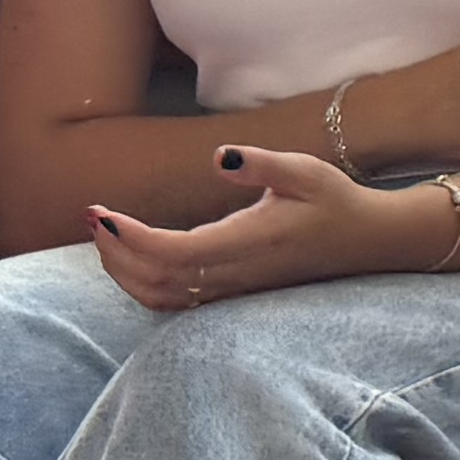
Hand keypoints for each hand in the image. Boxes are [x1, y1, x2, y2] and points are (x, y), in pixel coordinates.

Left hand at [89, 145, 439, 312]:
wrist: (366, 242)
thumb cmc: (334, 201)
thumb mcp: (305, 170)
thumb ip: (261, 165)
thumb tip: (219, 157)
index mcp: (249, 241)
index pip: (174, 252)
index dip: (131, 239)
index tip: (102, 213)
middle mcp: (236, 273)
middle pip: (156, 280)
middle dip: (115, 252)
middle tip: (93, 217)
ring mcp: (233, 289)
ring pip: (161, 297)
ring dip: (123, 272)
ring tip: (106, 236)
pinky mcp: (231, 294)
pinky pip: (173, 302)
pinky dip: (141, 285)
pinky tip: (132, 258)